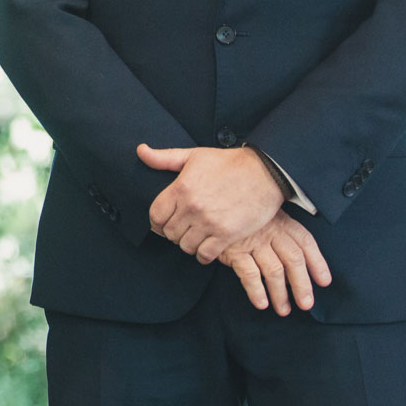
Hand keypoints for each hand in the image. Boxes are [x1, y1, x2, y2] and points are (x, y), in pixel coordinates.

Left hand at [138, 143, 284, 262]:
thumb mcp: (193, 155)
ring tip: (194, 237)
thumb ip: (164, 158)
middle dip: (172, 232)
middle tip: (181, 230)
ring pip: (185, 246)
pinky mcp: (227, 234)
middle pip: (169, 233)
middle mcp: (192, 207)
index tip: (163, 222)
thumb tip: (140, 151)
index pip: (156, 215)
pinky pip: (205, 254)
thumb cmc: (228, 163)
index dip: (157, 221)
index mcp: (181, 188)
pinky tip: (207, 246)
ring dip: (187, 243)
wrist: (265, 173)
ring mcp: (209, 222)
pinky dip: (203, 254)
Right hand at [219, 212, 332, 314]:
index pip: (306, 243)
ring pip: (274, 271)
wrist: (211, 205)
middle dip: (302, 285)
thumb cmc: (240, 215)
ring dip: (280, 294)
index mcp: (282, 222)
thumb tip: (300, 257)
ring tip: (283, 310)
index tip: (324, 282)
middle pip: (294, 260)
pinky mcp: (234, 250)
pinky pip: (250, 274)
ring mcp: (253, 240)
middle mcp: (271, 231)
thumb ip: (281, 231)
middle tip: (306, 304)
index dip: (317, 263)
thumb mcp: (264, 215)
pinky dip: (256, 290)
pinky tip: (261, 303)